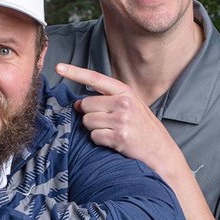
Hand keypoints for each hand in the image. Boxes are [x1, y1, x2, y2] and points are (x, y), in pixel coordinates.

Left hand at [55, 63, 169, 164]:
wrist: (160, 151)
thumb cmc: (142, 128)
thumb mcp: (130, 107)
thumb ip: (106, 101)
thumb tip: (77, 103)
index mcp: (125, 91)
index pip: (95, 78)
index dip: (75, 72)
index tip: (59, 67)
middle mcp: (123, 102)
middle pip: (85, 105)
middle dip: (89, 115)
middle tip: (106, 123)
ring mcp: (122, 119)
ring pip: (87, 122)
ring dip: (95, 130)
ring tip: (112, 132)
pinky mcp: (119, 136)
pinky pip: (94, 136)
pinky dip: (100, 141)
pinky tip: (114, 142)